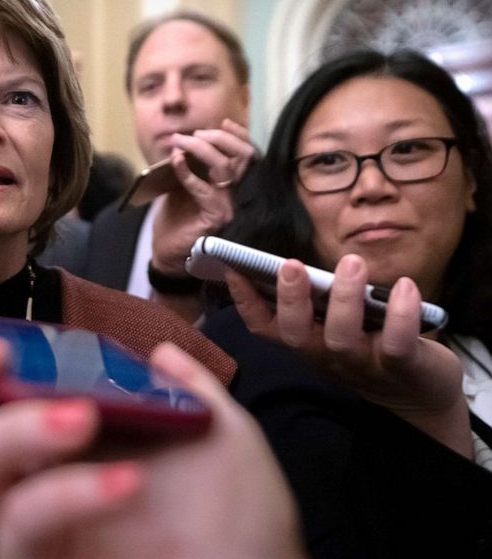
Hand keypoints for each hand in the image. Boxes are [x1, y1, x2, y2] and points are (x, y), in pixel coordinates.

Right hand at [0, 343, 304, 558]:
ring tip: (82, 417)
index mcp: (76, 443)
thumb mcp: (224, 438)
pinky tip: (125, 482)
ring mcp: (39, 527)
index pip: (4, 395)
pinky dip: (65, 494)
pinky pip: (20, 527)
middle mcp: (44, 480)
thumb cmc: (244, 529)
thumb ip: (188, 389)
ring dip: (17, 429)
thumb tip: (159, 352)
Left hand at [150, 119, 255, 275]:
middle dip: (218, 138)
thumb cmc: (177, 219)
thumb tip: (188, 141)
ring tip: (181, 142)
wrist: (166, 252)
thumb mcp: (185, 185)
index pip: (248, 156)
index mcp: (237, 186)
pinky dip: (187, 172)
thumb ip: (194, 166)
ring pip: (225, 168)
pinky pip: (204, 188)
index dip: (239, 136)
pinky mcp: (216, 217)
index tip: (223, 122)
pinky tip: (176, 161)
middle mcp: (239, 195)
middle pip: (242, 157)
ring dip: (201, 149)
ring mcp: (230, 206)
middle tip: (192, 134)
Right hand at [226, 254, 471, 457]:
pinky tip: (405, 286)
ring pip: (341, 336)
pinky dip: (400, 314)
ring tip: (352, 263)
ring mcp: (360, 363)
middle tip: (291, 265)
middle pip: (296, 334)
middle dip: (291, 299)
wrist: (424, 396)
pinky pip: (396, 343)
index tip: (234, 269)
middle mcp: (325, 355)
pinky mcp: (401, 366)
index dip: (245, 301)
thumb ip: (320, 302)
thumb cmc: (374, 345)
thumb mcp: (338, 326)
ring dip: (345, 298)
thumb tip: (297, 263)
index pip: (265, 327)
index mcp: (306, 342)